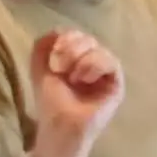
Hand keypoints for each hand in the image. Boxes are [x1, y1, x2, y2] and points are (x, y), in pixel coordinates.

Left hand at [27, 29, 125, 156]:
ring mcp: (105, 73)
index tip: (52, 57)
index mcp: (74, 57)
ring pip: (98, 47)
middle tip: (59, 67)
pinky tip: (84, 79)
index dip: (64, 38)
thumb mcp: (40, 68)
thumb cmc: (50, 102)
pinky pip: (110, 61)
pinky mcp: (116, 83)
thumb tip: (57, 30)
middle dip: (70, 48)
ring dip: (81, 58)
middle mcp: (91, 62)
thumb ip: (43, 45)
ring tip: (72, 78)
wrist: (58, 126)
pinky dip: (94, 65)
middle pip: (86, 37)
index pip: (75, 34)